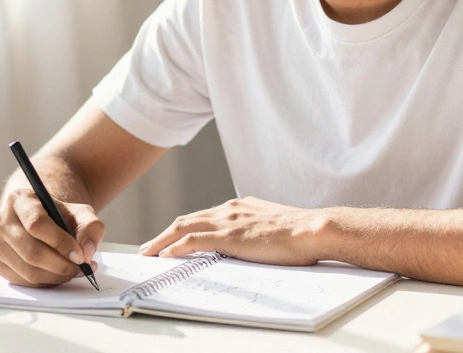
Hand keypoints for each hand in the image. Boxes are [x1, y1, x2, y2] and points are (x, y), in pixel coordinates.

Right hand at [0, 188, 104, 286]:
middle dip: (61, 265)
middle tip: (81, 268)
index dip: (61, 243)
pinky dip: (45, 282)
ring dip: (56, 276)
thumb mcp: (80, 213)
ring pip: (28, 271)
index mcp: (19, 199)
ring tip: (74, 271)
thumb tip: (87, 252)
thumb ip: (90, 228)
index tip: (80, 255)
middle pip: (31, 251)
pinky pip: (23, 281)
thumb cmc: (60, 216)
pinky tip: (58, 274)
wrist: (41, 221)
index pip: (37, 224)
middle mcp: (1, 220)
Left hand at [140, 197, 326, 265]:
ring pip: (184, 227)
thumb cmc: (301, 234)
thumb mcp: (273, 227)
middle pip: (188, 219)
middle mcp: (230, 209)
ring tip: (149, 253)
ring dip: (163, 240)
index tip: (171, 238)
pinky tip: (165, 256)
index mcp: (241, 207)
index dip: (184, 228)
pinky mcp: (230, 236)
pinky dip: (176, 247)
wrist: (314, 229)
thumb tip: (251, 245)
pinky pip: (194, 240)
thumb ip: (256, 231)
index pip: (204, 217)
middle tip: (149, 247)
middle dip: (165, 233)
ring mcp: (229, 221)